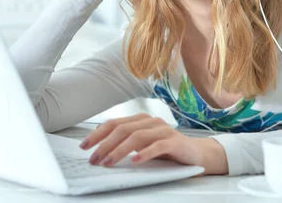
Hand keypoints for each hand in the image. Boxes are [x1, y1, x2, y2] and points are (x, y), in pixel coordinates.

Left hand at [78, 113, 228, 174]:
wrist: (197, 154)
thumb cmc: (167, 150)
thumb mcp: (144, 144)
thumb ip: (127, 142)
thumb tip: (101, 151)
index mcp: (141, 120)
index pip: (114, 123)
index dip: (98, 134)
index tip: (84, 146)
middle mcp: (150, 121)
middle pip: (122, 129)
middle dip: (104, 144)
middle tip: (93, 159)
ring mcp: (163, 130)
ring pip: (136, 137)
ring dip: (119, 150)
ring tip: (108, 162)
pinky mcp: (174, 142)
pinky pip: (157, 146)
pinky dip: (144, 153)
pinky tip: (134, 161)